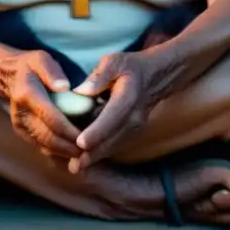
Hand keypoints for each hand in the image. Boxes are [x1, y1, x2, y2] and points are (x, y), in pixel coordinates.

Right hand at [3, 50, 81, 158]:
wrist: (8, 77)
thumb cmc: (30, 66)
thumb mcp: (40, 59)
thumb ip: (52, 71)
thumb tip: (65, 88)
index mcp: (27, 95)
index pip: (51, 118)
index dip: (70, 130)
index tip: (89, 136)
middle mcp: (22, 115)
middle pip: (49, 137)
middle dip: (71, 147)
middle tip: (93, 150)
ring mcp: (21, 127)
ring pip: (46, 146)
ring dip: (66, 152)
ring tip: (87, 153)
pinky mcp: (24, 134)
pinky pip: (43, 147)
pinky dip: (59, 152)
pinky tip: (75, 150)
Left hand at [69, 51, 157, 171]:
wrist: (156, 78)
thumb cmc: (131, 67)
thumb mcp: (116, 61)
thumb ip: (100, 75)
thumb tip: (82, 90)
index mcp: (128, 98)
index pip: (111, 118)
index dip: (96, 132)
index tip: (81, 143)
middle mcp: (134, 118)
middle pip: (112, 138)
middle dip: (93, 153)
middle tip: (74, 166)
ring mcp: (135, 128)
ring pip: (114, 145)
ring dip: (96, 157)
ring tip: (76, 167)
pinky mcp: (132, 133)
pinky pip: (116, 144)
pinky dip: (101, 152)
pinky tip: (86, 160)